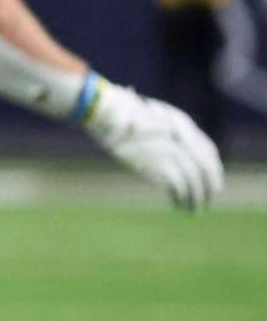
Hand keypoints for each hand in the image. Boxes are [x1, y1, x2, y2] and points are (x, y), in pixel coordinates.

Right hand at [85, 77, 223, 210]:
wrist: (106, 110)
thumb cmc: (121, 112)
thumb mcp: (148, 116)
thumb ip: (164, 131)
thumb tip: (176, 152)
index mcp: (181, 122)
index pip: (208, 149)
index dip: (214, 168)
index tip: (212, 183)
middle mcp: (181, 136)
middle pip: (204, 166)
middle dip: (208, 187)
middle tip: (207, 201)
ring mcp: (170, 149)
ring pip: (193, 179)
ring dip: (196, 197)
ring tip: (193, 210)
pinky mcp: (157, 162)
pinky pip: (178, 185)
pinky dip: (180, 198)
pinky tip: (177, 205)